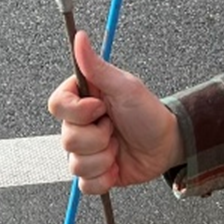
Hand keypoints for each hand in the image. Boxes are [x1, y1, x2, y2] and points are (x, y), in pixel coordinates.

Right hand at [47, 30, 185, 191]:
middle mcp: (79, 126)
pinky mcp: (95, 173)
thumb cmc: (148, 113)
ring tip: (118, 148)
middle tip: (115, 129)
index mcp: (81, 101)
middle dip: (98, 138)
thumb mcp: (125, 87)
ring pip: (76, 165)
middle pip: (67, 140)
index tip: (101, 108)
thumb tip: (80, 38)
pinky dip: (104, 180)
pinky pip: (85, 185)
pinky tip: (116, 169)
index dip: (78, 112)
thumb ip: (98, 67)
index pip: (57, 106)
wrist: (166, 145)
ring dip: (104, 159)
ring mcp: (86, 152)